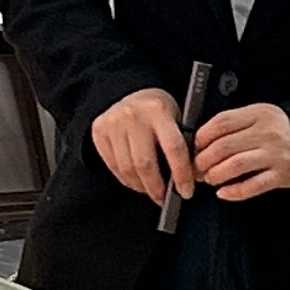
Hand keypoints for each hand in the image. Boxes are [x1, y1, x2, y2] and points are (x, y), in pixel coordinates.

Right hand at [90, 89, 191, 204]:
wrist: (128, 92)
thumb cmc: (158, 110)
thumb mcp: (176, 116)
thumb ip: (182, 142)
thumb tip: (191, 177)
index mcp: (159, 110)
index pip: (173, 148)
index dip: (181, 174)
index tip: (186, 192)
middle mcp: (134, 116)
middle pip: (145, 163)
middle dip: (157, 188)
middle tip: (164, 198)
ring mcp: (113, 124)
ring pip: (127, 169)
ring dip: (141, 186)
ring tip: (151, 190)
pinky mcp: (99, 132)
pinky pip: (113, 166)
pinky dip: (126, 179)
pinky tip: (136, 180)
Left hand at [192, 102, 289, 201]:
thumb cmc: (284, 131)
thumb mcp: (262, 117)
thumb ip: (236, 124)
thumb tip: (202, 140)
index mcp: (259, 114)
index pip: (221, 123)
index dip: (201, 137)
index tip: (194, 147)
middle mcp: (267, 133)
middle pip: (224, 146)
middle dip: (203, 160)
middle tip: (196, 168)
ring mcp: (276, 154)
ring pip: (235, 165)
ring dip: (216, 175)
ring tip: (210, 179)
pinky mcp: (283, 175)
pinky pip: (253, 186)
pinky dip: (234, 192)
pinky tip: (223, 193)